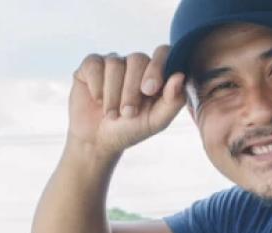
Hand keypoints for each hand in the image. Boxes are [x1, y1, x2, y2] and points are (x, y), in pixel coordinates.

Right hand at [66, 45, 186, 156]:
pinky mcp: (91, 66)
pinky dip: (96, 86)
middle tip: (128, 113)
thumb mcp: (156, 121)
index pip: (163, 53)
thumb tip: (180, 76)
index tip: (148, 90)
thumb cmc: (130, 129)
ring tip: (112, 113)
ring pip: (115, 63)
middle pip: (137, 59)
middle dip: (131, 90)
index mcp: (155, 73)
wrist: (98, 140)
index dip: (157, 67)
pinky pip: (94, 65)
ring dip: (112, 94)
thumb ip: (173, 100)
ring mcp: (112, 62)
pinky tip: (97, 100)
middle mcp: (134, 64)